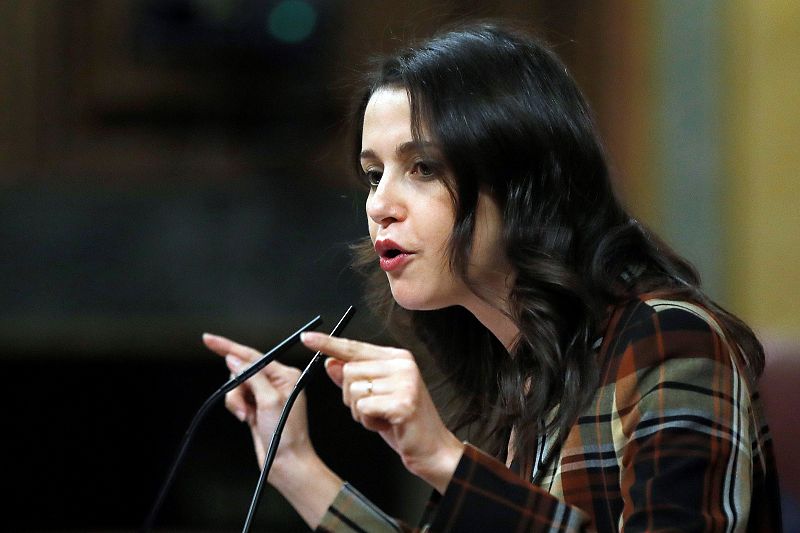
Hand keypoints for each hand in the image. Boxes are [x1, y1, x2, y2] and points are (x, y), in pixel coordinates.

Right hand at [202, 333, 314, 474]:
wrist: (285, 462)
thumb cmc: (286, 433)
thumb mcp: (269, 400)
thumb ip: (252, 377)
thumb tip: (234, 359)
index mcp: (285, 375)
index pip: (253, 355)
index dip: (229, 347)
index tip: (210, 340)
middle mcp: (276, 382)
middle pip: (242, 371)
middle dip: (238, 388)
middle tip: (245, 406)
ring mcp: (265, 395)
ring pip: (237, 385)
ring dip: (237, 401)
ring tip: (247, 416)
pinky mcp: (256, 406)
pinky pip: (237, 398)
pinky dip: (237, 407)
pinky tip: (246, 418)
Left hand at [301, 331, 463, 492]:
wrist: (432, 448)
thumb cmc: (403, 423)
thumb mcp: (374, 397)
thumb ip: (353, 379)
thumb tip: (330, 363)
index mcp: (396, 358)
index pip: (355, 348)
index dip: (328, 344)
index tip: (307, 338)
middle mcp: (402, 364)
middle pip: (349, 372)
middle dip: (351, 397)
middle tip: (375, 409)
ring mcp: (405, 381)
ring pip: (354, 391)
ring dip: (360, 412)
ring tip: (383, 417)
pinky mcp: (403, 402)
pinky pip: (364, 409)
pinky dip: (368, 422)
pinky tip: (387, 424)